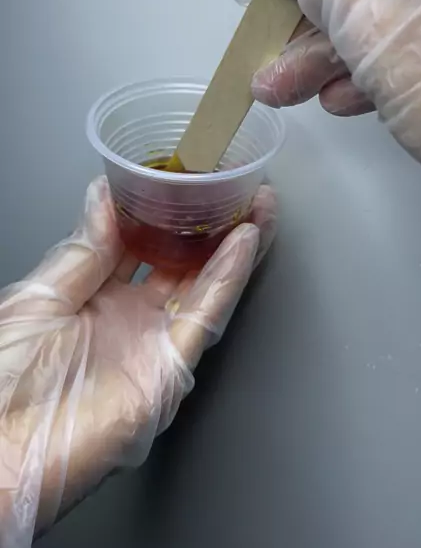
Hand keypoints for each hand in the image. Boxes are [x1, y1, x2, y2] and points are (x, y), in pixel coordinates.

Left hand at [0, 176, 276, 545]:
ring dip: (236, 244)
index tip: (181, 176)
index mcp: (94, 300)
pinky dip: (228, 278)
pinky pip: (205, 316)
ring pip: (206, 286)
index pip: (141, 246)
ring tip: (257, 203)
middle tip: (231, 186)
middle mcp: (129, 321)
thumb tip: (105, 196)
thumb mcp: (39, 296)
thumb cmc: (1, 380)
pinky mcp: (168, 372)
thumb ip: (83, 251)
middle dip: (212, 225)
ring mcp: (152, 345)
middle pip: (184, 264)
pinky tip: (245, 240)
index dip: (164, 212)